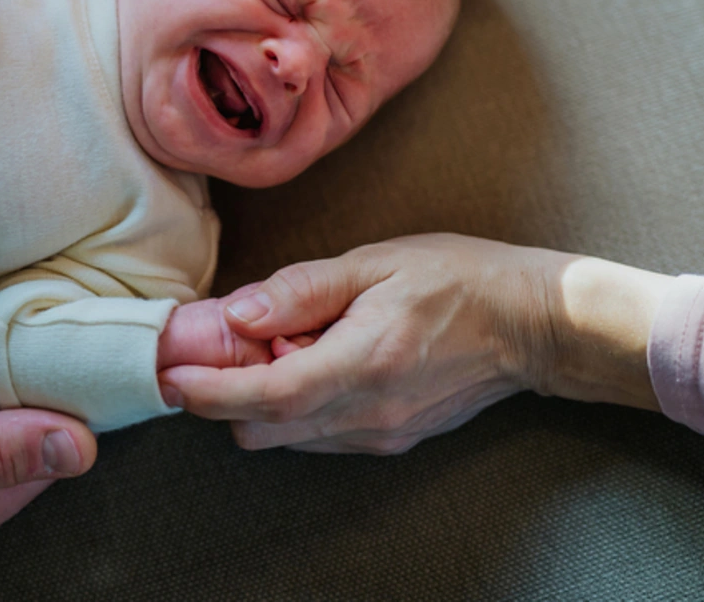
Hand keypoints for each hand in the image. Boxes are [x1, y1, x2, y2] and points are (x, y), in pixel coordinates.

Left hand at [159, 234, 666, 453]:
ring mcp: (379, 434)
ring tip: (275, 345)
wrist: (532, 325)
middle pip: (262, 430)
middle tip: (222, 347)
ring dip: (260, 404)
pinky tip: (312, 361)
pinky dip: (296, 408)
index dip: (207, 391)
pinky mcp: (390, 440)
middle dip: (225, 398)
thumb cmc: (456, 280)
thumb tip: (237, 313)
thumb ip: (301, 290)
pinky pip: (319, 437)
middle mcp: (366, 413)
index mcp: (361, 364)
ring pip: (287, 439)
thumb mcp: (375, 263)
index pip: (263, 396)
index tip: (170, 374)